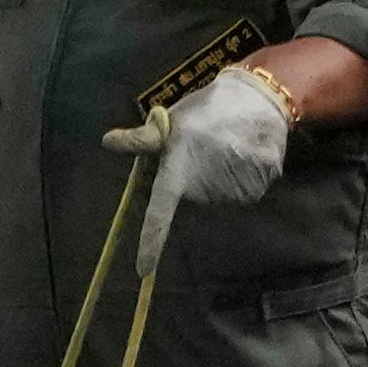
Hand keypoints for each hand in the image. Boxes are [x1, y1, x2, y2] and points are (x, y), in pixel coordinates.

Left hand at [103, 65, 290, 258]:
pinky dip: (243, 179)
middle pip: (194, 200)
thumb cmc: (207, 108)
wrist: (259, 97)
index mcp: (179, 169)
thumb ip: (145, 140)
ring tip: (226, 148)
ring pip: (221, 197)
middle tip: (204, 151)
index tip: (143, 269)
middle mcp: (207, 186)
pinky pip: (244, 193)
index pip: (160, 212)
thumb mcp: (172, 121)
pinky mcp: (259, 187)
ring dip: (220, 180)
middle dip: (195, 182)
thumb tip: (108, 142)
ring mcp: (235, 189)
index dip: (150, 242)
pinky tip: (244, 154)